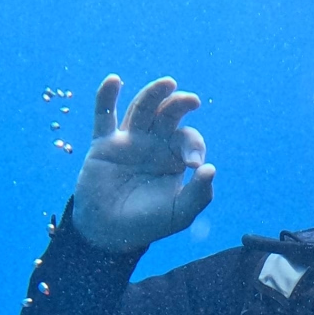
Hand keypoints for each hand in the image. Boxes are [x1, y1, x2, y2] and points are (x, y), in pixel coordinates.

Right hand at [70, 74, 214, 253]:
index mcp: (174, 157)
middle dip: (180, 105)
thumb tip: (210, 169)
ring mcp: (128, 141)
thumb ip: (200, 194)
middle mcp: (153, 144)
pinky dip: (106, 97)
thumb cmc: (148, 223)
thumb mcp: (181, 213)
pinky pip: (104, 116)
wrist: (110, 233)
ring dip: (154, 94)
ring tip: (169, 83)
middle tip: (192, 101)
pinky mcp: (103, 144)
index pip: (188, 138)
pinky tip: (114, 80)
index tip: (192, 164)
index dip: (194, 144)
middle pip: (168, 114)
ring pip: (142, 109)